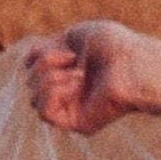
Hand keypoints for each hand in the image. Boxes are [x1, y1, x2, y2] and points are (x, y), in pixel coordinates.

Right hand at [18, 21, 149, 135]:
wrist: (133, 62)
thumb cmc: (114, 46)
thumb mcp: (74, 36)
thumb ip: (47, 48)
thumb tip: (27, 62)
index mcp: (67, 70)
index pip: (31, 67)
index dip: (37, 55)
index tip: (62, 48)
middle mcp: (68, 91)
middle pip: (29, 80)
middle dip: (45, 63)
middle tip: (74, 59)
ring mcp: (72, 108)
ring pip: (32, 97)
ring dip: (50, 77)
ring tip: (79, 73)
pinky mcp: (76, 123)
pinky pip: (43, 112)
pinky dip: (52, 92)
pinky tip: (74, 84)